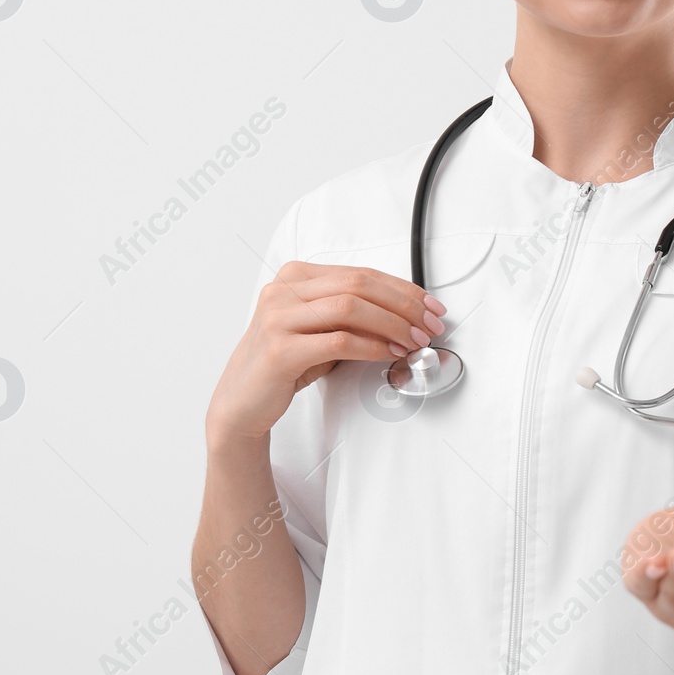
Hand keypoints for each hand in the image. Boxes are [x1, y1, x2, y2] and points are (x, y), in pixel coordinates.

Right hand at [206, 261, 446, 446]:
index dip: (403, 289)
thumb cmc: (287, 362)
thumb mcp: (320, 328)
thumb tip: (410, 316)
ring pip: (351, 307)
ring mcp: (278, 317)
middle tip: (430, 325)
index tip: (431, 307)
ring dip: (392, 325)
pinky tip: (389, 353)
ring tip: (414, 341)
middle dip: (404, 305)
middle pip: (359, 285)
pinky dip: (372, 347)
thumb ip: (354, 314)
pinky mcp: (280, 349)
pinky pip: (339, 341)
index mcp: (295, 276)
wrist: (241, 401)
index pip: (361, 273)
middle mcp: (283, 290)